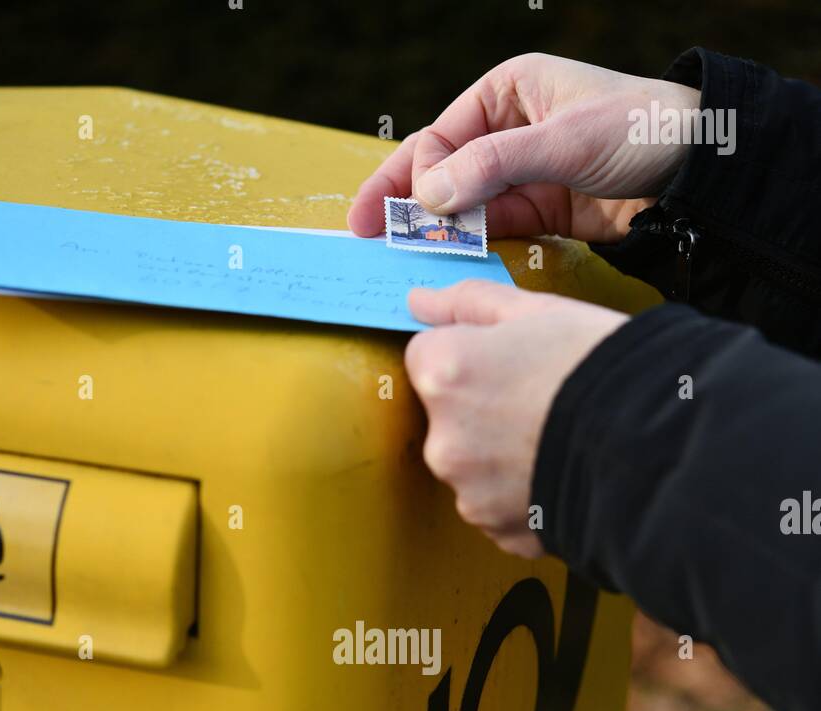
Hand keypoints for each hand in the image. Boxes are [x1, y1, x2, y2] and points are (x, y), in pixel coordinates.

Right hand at [349, 53, 699, 242]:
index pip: (441, 134)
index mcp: (508, 91)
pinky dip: (471, 246)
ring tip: (402, 258)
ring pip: (464, 205)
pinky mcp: (541, 212)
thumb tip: (429, 196)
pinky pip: (493, 230)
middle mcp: (509, 130)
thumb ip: (495, 167)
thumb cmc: (640, 130)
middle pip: (441, 170)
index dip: (414, 174)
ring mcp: (523, 174)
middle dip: (405, 203)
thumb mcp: (564, 141)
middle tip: (365, 236)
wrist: (700, 171)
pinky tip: (448, 262)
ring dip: (437, 231)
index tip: (405, 212)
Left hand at [404, 280, 626, 556]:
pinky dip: (523, 495)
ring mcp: (470, 494)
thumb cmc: (602, 367)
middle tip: (542, 401)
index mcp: (445, 376)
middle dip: (482, 410)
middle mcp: (443, 441)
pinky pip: (501, 507)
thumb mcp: (541, 312)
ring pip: (474, 467)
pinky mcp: (498, 531)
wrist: (656, 444)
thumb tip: (419, 301)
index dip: (473, 354)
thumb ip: (470, 303)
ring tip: (557, 440)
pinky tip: (560, 473)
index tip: (511, 361)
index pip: (428, 357)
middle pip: (447, 418)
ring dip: (502, 457)